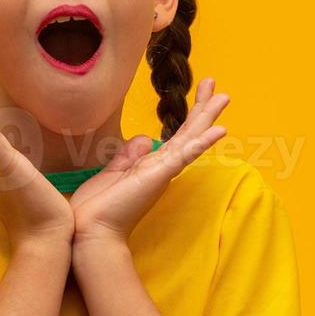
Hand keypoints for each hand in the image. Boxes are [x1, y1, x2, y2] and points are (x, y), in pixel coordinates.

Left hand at [68, 77, 228, 246]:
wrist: (90, 231)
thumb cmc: (98, 206)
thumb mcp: (113, 172)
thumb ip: (129, 155)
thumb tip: (143, 139)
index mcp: (152, 165)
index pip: (177, 135)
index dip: (189, 114)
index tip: (200, 92)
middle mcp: (163, 166)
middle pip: (189, 132)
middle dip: (203, 107)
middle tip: (216, 84)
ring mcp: (163, 171)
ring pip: (191, 138)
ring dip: (207, 117)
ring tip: (224, 96)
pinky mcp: (160, 175)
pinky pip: (185, 155)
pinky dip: (202, 142)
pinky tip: (219, 130)